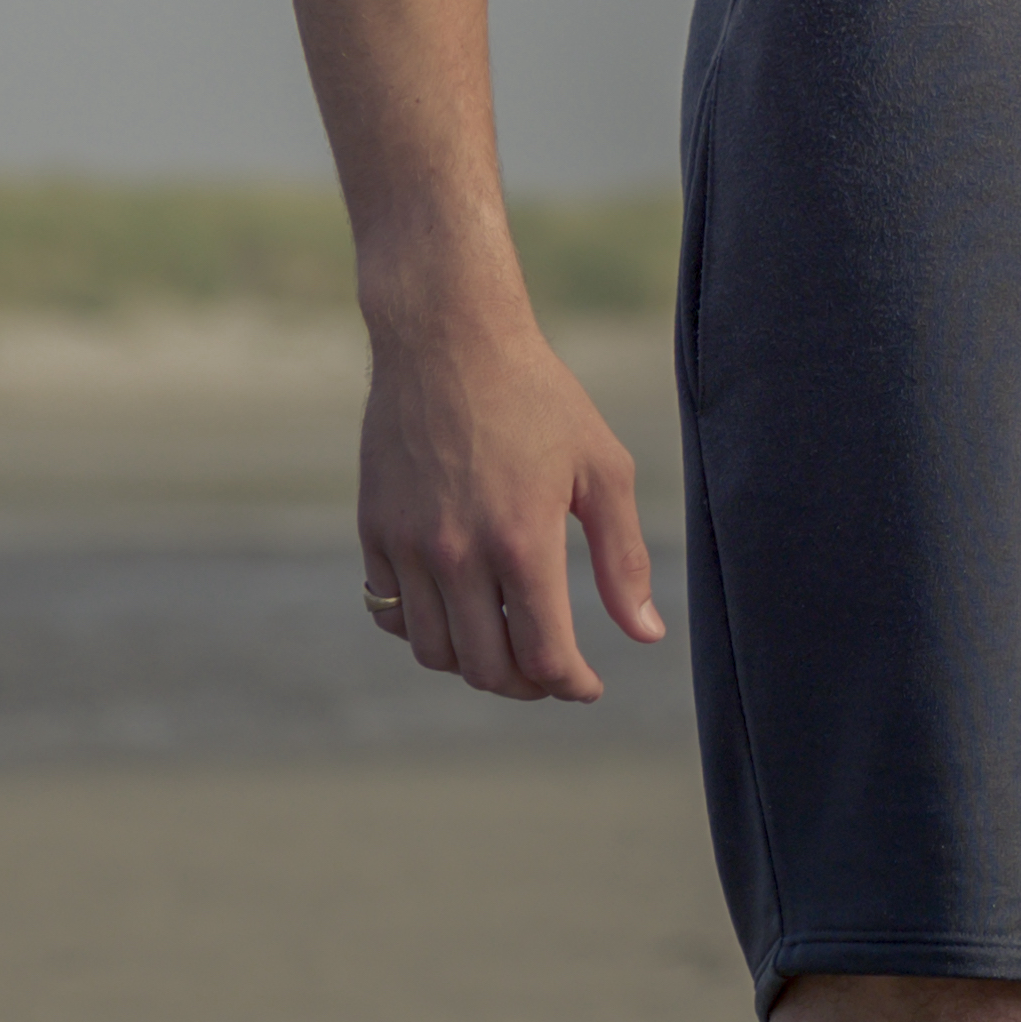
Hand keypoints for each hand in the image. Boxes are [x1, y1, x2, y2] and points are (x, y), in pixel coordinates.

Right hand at [356, 308, 664, 702]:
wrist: (447, 335)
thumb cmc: (537, 396)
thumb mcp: (602, 468)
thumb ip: (623, 558)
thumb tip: (646, 635)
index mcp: (522, 540)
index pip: (545, 656)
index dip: (572, 685)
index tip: (587, 685)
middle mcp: (458, 552)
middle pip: (486, 669)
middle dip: (526, 686)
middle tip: (548, 672)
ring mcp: (406, 543)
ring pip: (433, 650)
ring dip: (473, 663)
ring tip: (503, 643)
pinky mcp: (373, 528)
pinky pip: (389, 611)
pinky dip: (422, 628)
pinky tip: (454, 610)